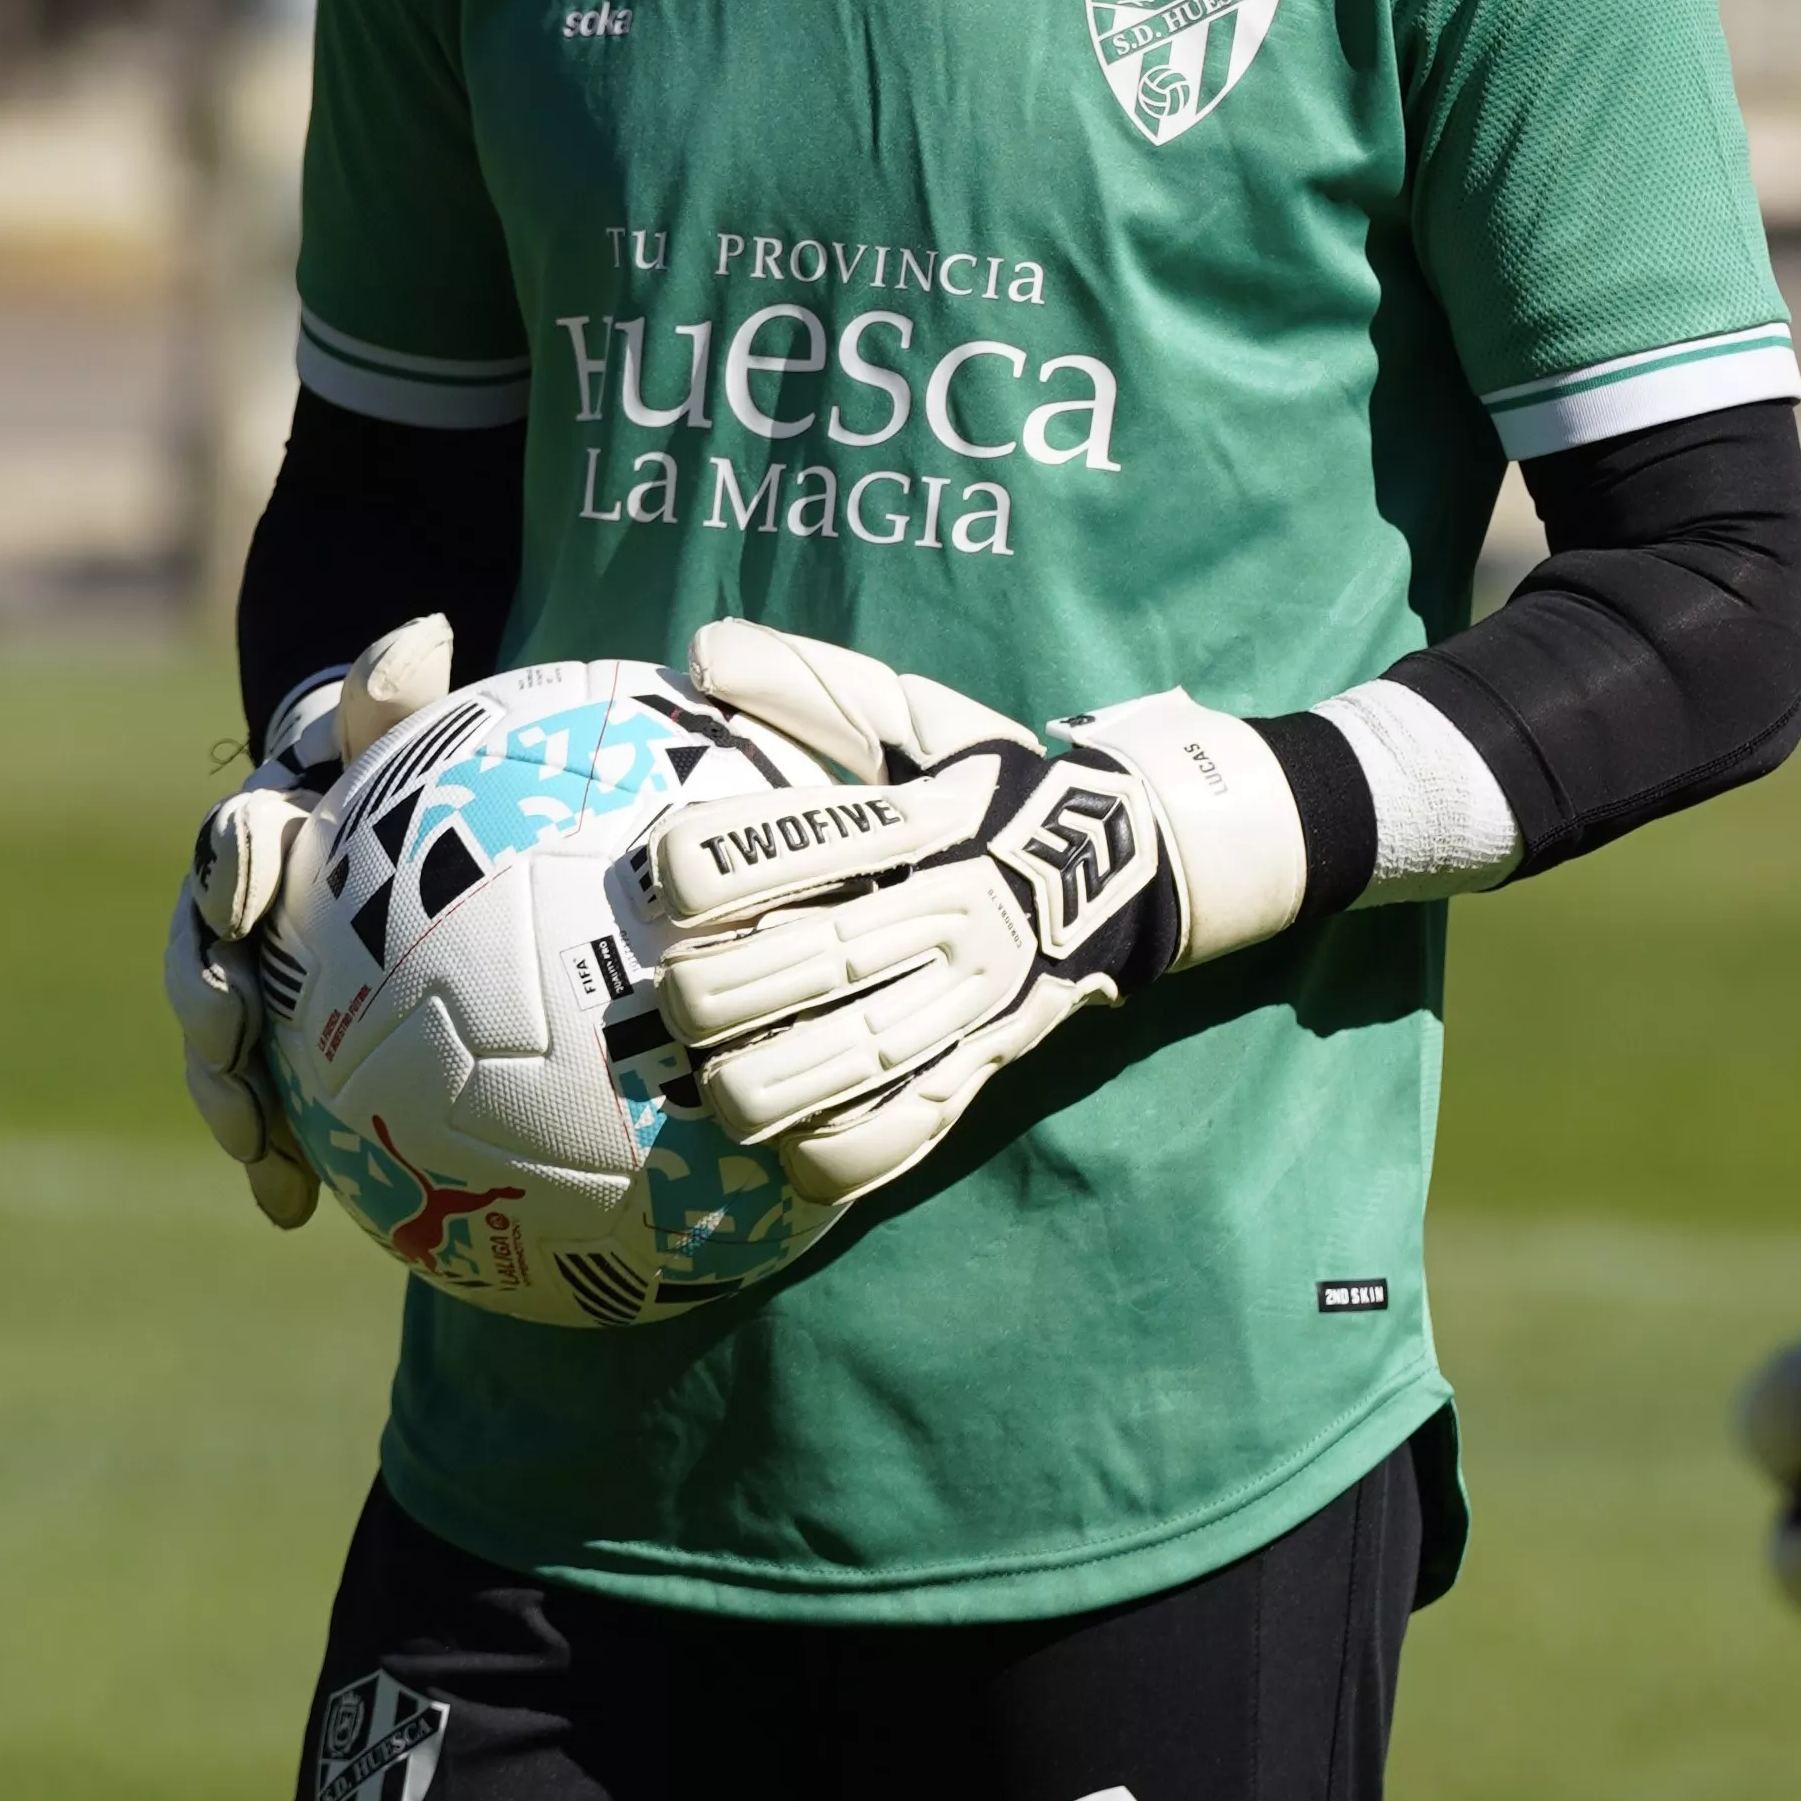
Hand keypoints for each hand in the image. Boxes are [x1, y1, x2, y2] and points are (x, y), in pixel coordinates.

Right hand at [165, 616, 456, 1226]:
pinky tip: (295, 1212)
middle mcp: (229, 916)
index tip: (244, 904)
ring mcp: (247, 985)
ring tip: (264, 1169)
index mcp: (254, 836)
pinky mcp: (277, 1044)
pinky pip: (268, 1100)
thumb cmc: (385, 760)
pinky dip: (274, 1151)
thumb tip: (423, 636)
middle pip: (202, 970)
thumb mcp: (389, 720)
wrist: (356, 804)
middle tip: (233, 1062)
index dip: (235, 878)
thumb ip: (390, 693)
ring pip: (222, 1052)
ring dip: (234, 1109)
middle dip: (210, 1023)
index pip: (234, 853)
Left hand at [637, 621, 1314, 1205]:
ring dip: (758, 1085)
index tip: (671, 881)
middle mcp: (947, 908)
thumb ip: (808, 683)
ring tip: (718, 1078)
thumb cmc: (990, 787)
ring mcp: (970, 999)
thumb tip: (702, 647)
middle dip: (712, 991)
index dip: (704, 871)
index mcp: (916, 819)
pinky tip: (791, 1139)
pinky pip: (899, 1138)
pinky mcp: (982, 1068)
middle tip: (676, 993)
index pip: (792, 843)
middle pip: (809, 963)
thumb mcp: (913, 715)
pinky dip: (831, 1152)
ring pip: (849, 1066)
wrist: (1129, 864)